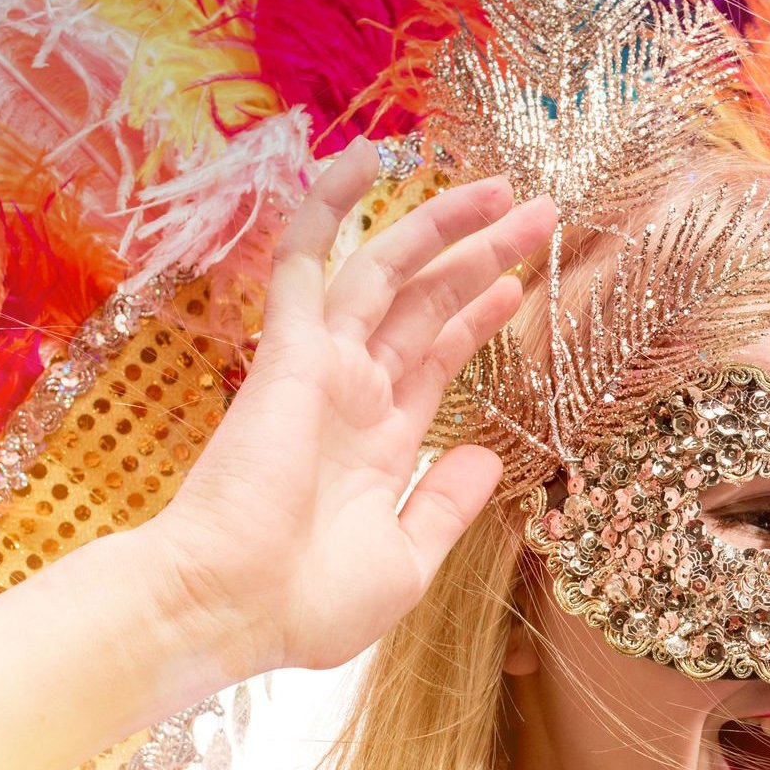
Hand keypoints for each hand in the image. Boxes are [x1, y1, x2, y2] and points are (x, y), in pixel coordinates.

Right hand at [139, 138, 557, 676]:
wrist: (230, 609)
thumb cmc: (305, 604)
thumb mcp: (404, 561)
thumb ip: (443, 505)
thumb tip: (486, 458)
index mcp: (376, 444)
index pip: (436, 360)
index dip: (478, 319)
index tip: (520, 284)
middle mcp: (350, 395)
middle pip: (425, 306)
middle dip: (482, 258)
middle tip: (538, 213)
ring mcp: (320, 369)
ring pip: (386, 272)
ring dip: (441, 226)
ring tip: (502, 189)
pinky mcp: (288, 353)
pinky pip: (308, 262)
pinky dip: (329, 209)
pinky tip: (366, 160)